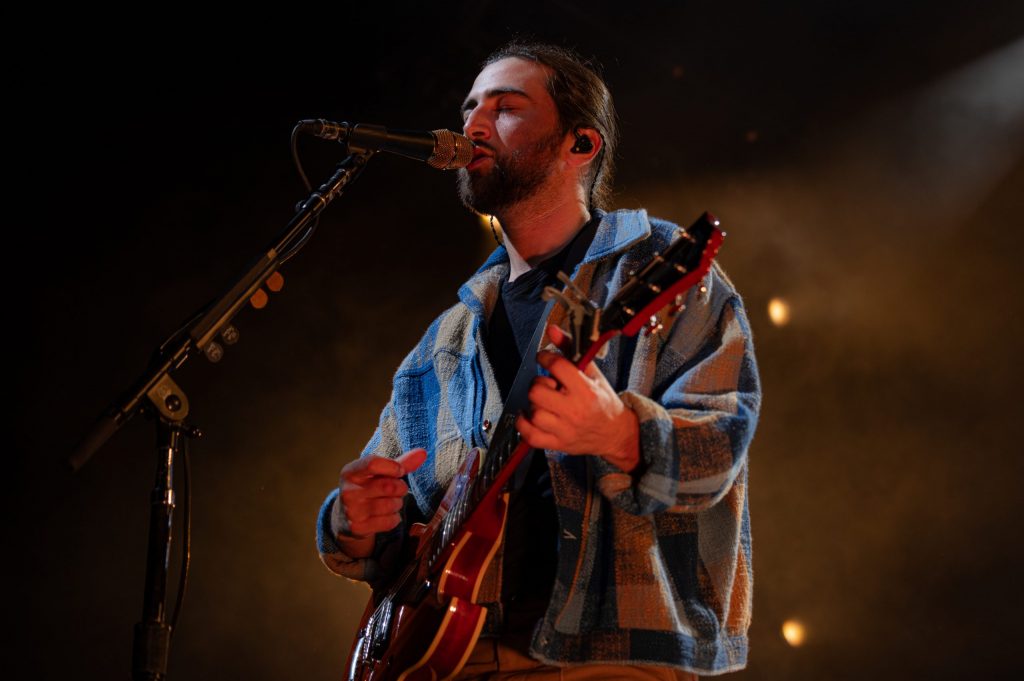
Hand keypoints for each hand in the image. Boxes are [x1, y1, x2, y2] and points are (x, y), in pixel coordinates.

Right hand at [336, 448, 426, 556]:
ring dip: (397, 504)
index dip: (393, 467)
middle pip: (389, 486)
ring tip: (388, 502)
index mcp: (350, 472)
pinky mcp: (358, 527)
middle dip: (400, 488)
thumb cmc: (369, 487)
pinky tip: (384, 516)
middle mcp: (348, 491)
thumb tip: (423, 453)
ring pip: (391, 505)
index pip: (372, 463)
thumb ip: (401, 463)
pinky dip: (394, 518)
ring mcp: (352, 511)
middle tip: (396, 489)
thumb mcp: (380, 473)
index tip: (400, 471)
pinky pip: (390, 521)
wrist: (347, 517)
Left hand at [515, 325, 639, 471]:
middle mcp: (575, 410)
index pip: (557, 366)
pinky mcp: (558, 444)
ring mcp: (565, 429)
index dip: (545, 357)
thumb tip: (552, 330)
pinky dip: (524, 425)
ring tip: (543, 402)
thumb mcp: (592, 373)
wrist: (615, 434)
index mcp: (586, 390)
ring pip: (534, 412)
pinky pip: (531, 436)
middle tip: (546, 385)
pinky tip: (530, 416)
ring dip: (533, 405)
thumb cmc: (603, 401)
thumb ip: (570, 350)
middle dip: (538, 384)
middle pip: (538, 391)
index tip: (544, 359)